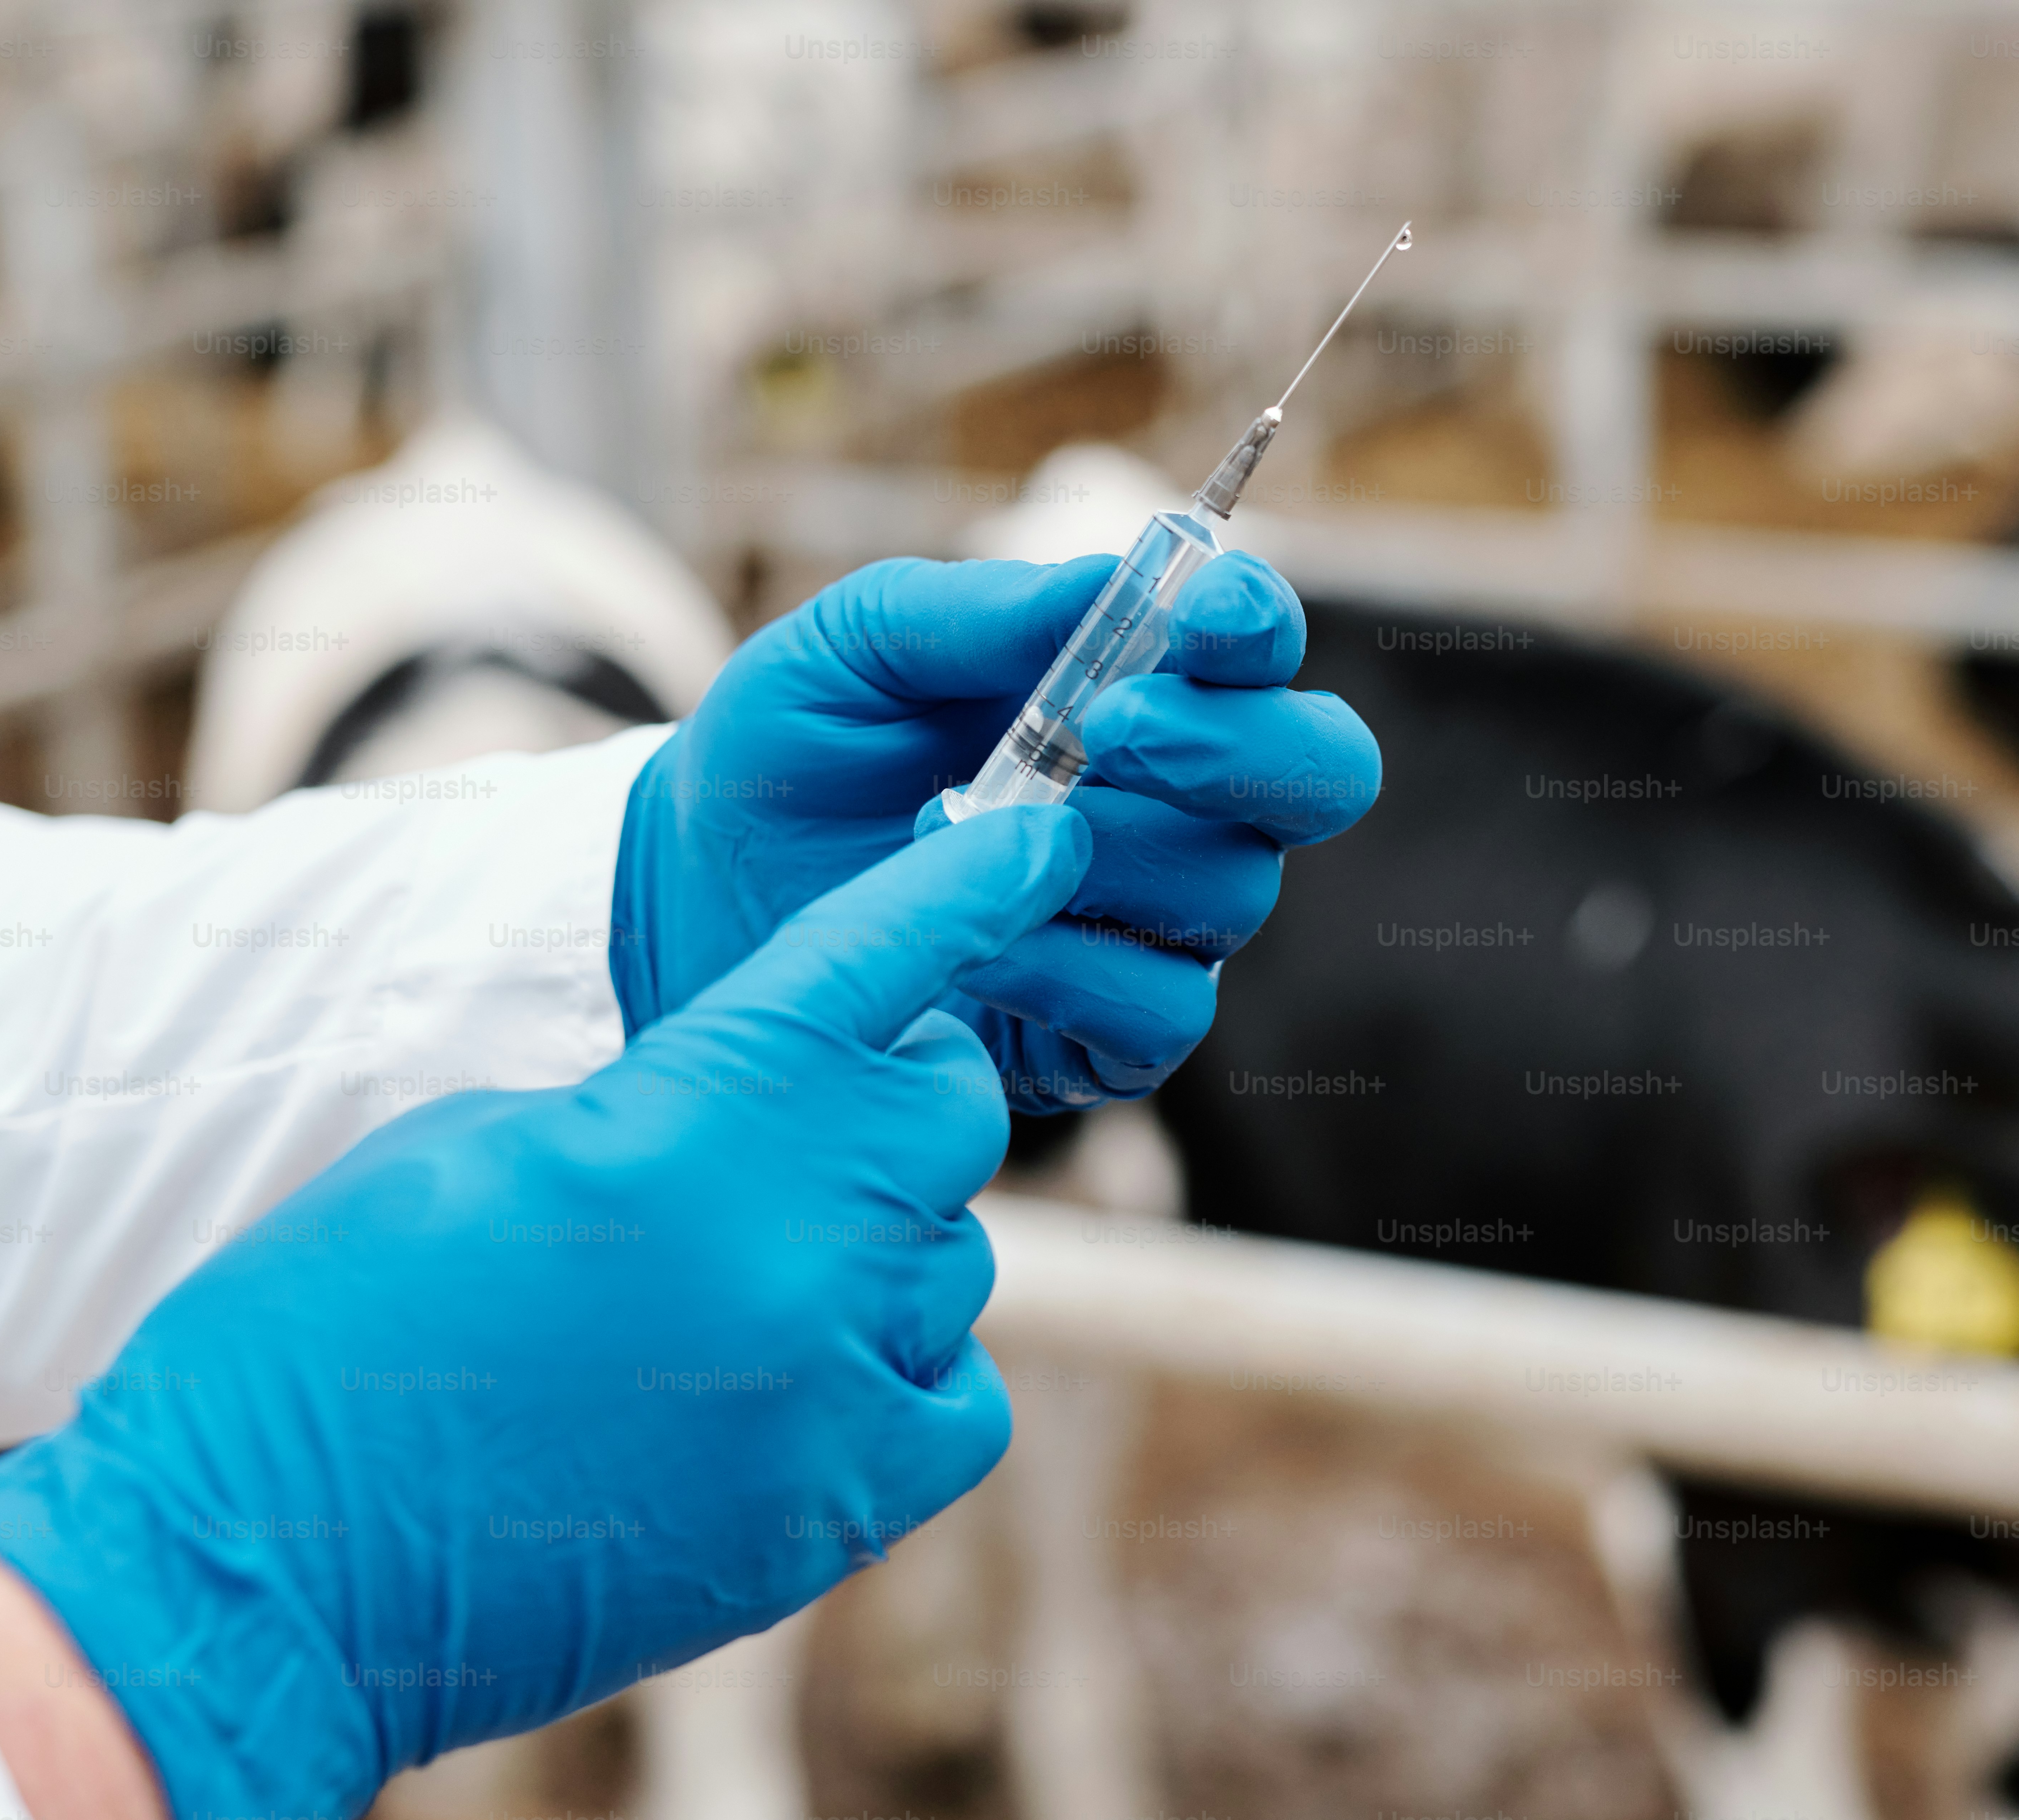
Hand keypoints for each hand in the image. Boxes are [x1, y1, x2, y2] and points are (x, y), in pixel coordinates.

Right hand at [0, 806, 1087, 1819]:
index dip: (968, 887)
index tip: (1036, 846)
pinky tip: (797, 1397)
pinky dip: (902, 1380)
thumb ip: (672, 1103)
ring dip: (874, 1259)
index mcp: (692, 1113)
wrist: (265, 1560)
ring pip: (952, 1263)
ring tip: (729, 1307)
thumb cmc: (338, 1323)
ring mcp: (830, 1383)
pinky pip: (957, 1399)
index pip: (884, 957)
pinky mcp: (839, 1512)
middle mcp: (795, 1240)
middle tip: (796, 1142)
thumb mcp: (495, 1143)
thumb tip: (783, 1114)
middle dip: (891, 1105)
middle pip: (947, 1115)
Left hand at [609, 553, 1378, 1109]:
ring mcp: (1158, 927)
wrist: (697, 902)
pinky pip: (1162, 1011)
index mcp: (1143, 692)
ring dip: (1105, 856)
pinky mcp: (1112, 1039)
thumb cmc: (788, 760)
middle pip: (1320, 773)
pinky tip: (974, 947)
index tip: (1199, 614)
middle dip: (1232, 745)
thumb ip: (971, 611)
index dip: (1257, 624)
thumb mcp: (845, 651)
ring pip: (1234, 889)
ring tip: (960, 835)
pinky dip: (1068, 972)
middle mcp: (1183, 809)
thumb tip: (1104, 581)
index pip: (1261, 650)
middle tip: (1109, 731)